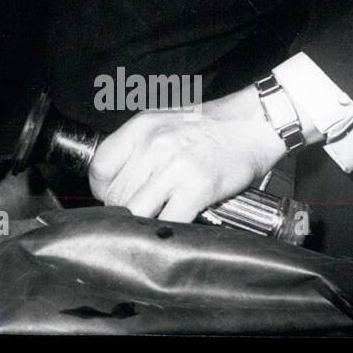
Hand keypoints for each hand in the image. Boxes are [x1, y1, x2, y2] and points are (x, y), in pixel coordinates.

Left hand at [87, 86, 287, 222]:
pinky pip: (168, 220)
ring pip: (136, 211)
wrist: (253, 123)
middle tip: (139, 214)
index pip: (99, 167)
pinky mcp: (197, 187)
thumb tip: (115, 178)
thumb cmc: (209, 126)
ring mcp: (174, 166)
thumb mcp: (163, 122)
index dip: (101, 190)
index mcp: (140, 128)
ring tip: (153, 223)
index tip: (111, 198)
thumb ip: (136, 146)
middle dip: (123, 210)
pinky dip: (166, 230)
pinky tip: (173, 227)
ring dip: (141, 224)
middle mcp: (153, 144)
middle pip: (116, 194)